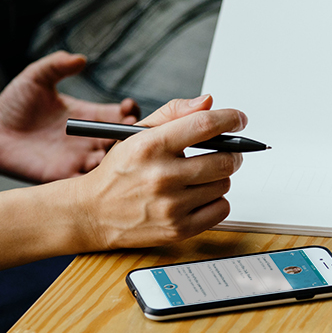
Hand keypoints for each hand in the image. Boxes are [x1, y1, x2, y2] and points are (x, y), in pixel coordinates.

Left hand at [0, 51, 138, 181]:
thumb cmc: (12, 103)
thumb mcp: (36, 77)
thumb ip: (57, 65)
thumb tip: (80, 58)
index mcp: (87, 115)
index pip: (119, 115)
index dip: (130, 112)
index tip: (129, 108)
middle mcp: (87, 139)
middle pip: (121, 141)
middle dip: (130, 137)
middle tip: (130, 132)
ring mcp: (77, 159)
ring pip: (109, 163)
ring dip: (117, 160)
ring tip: (115, 151)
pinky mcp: (63, 176)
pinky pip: (87, 183)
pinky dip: (98, 180)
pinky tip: (100, 171)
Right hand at [71, 94, 246, 249]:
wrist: (93, 213)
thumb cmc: (119, 171)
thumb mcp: (137, 134)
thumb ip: (174, 113)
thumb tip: (209, 102)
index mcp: (150, 146)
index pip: (204, 125)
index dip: (230, 119)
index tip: (238, 119)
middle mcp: (161, 176)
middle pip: (224, 160)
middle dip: (232, 153)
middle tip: (226, 152)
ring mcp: (171, 206)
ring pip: (224, 184)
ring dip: (219, 178)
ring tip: (200, 177)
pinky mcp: (178, 229)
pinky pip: (221, 210)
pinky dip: (216, 201)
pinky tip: (199, 196)